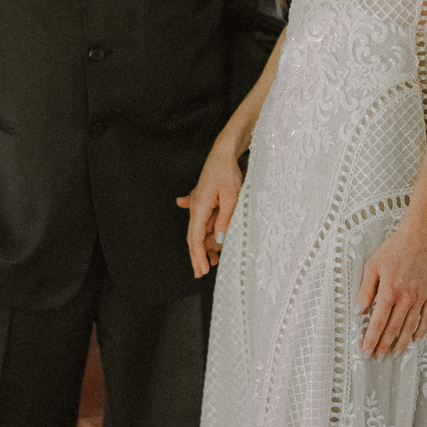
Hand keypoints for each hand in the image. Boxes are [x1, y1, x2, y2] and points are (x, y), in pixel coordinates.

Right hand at [177, 143, 243, 278]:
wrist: (224, 153)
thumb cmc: (227, 172)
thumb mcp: (231, 197)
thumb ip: (225, 220)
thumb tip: (218, 240)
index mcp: (200, 207)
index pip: (194, 238)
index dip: (197, 256)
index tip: (201, 270)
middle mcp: (197, 208)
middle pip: (196, 237)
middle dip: (198, 255)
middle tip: (203, 272)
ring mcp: (202, 205)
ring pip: (203, 231)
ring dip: (207, 245)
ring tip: (214, 260)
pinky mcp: (207, 202)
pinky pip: (207, 221)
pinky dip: (209, 233)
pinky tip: (210, 242)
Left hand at [355, 223, 426, 358]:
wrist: (420, 238)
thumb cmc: (393, 249)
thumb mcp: (372, 266)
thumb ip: (365, 290)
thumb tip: (358, 311)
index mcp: (389, 292)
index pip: (378, 323)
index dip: (371, 339)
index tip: (366, 351)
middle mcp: (406, 298)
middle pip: (393, 329)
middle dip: (383, 346)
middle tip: (377, 358)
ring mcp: (420, 298)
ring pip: (410, 327)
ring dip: (400, 343)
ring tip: (393, 353)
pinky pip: (426, 318)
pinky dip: (420, 330)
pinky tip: (414, 338)